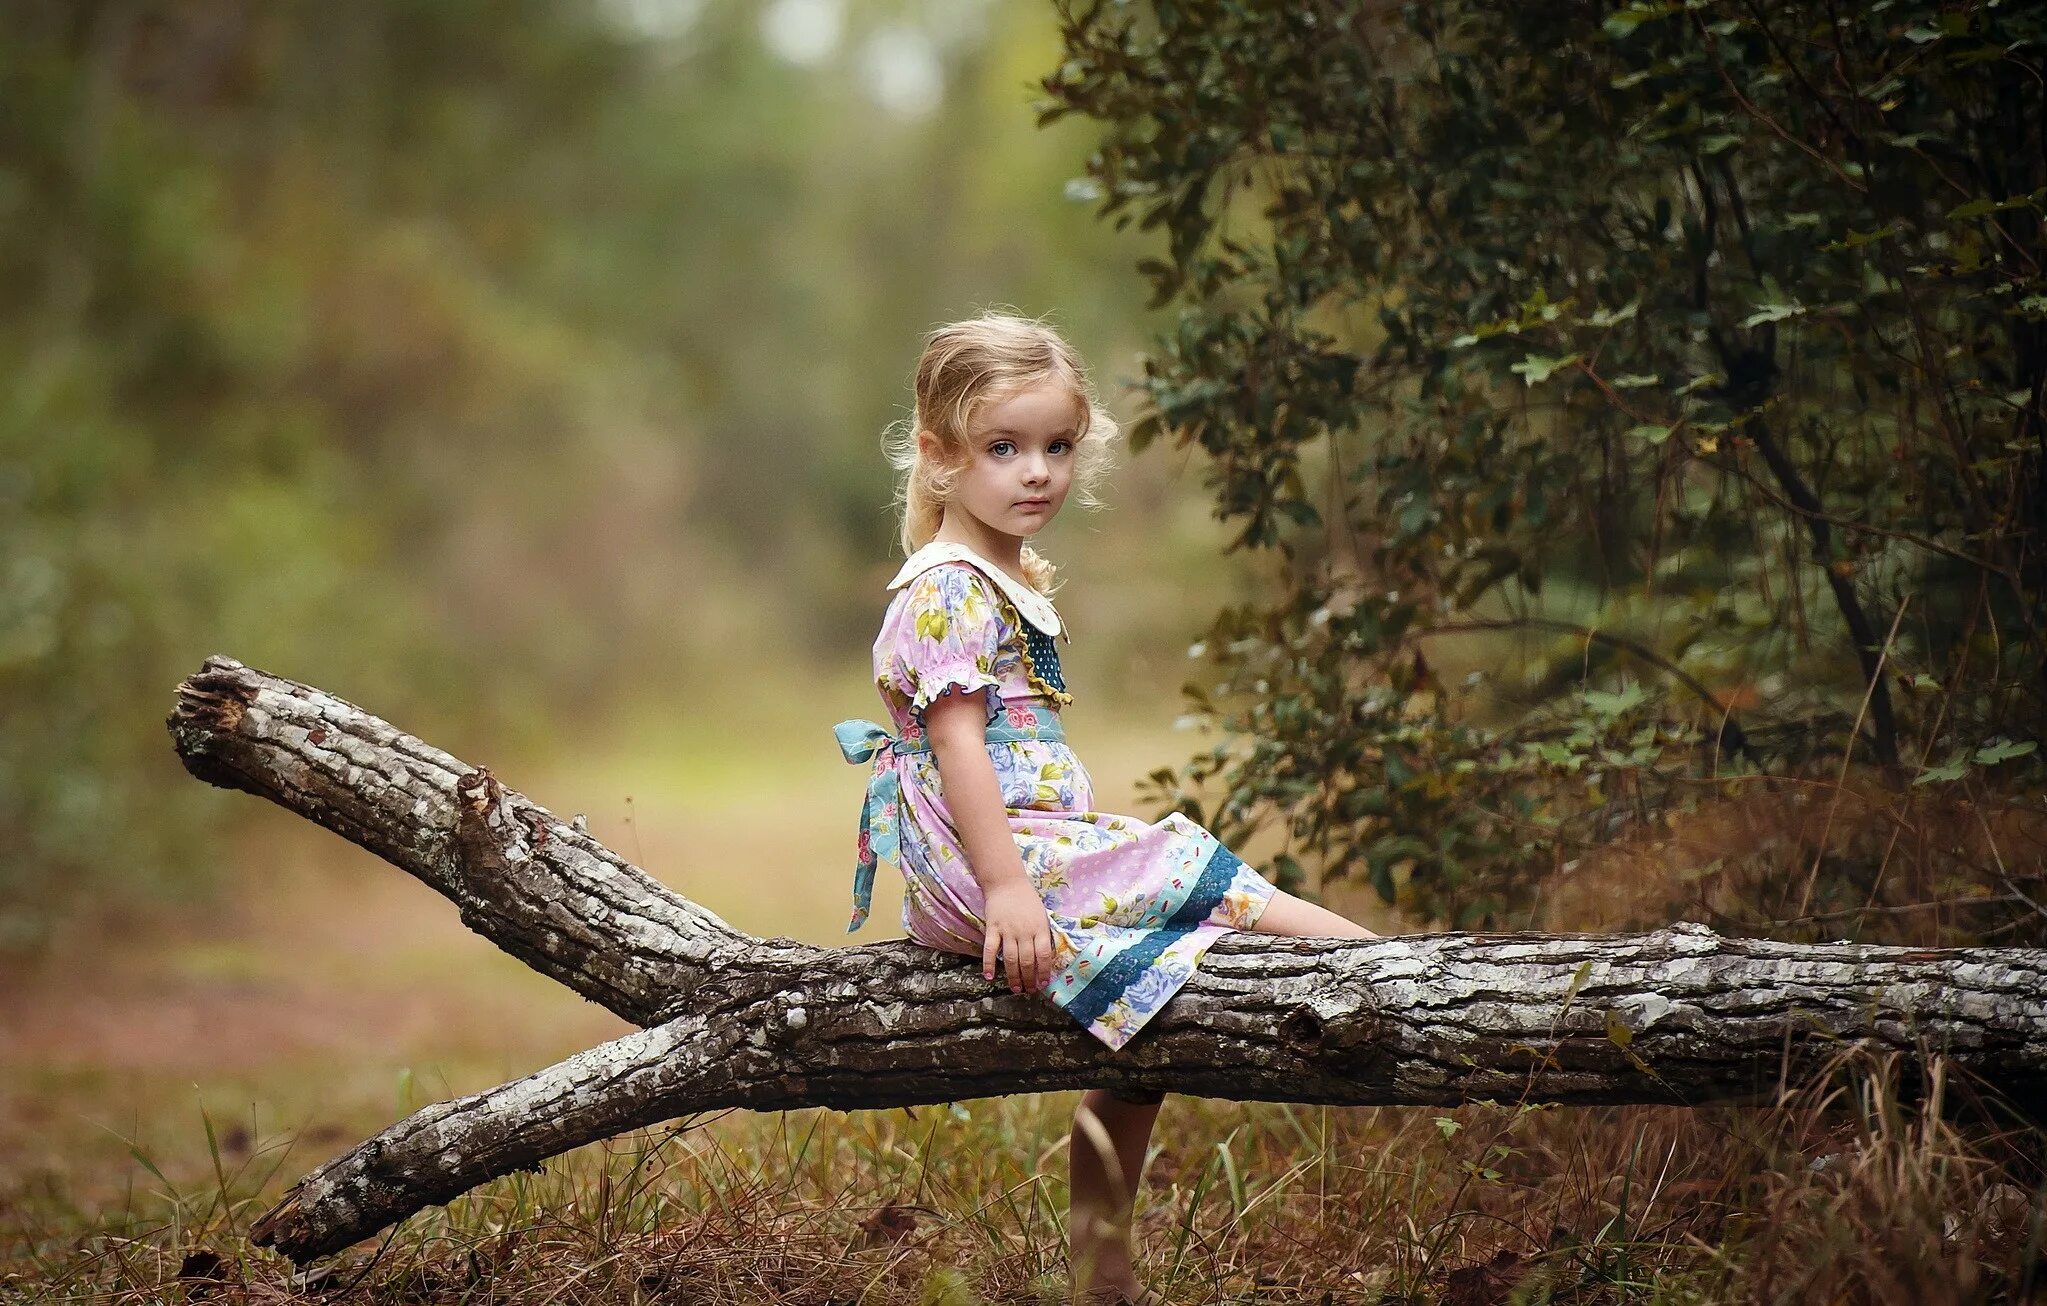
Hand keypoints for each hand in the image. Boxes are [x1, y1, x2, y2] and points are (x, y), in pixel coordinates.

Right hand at [982, 879, 1054, 993]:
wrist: (1007, 883)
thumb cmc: (1027, 900)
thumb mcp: (1042, 916)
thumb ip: (1043, 935)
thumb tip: (1044, 959)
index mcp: (1040, 928)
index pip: (1043, 955)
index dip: (1044, 971)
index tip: (1043, 983)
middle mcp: (1024, 932)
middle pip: (1027, 961)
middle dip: (1029, 979)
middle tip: (1029, 990)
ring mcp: (1007, 931)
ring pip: (1011, 959)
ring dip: (1013, 977)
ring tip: (1015, 989)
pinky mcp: (992, 928)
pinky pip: (990, 950)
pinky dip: (989, 964)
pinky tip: (989, 976)